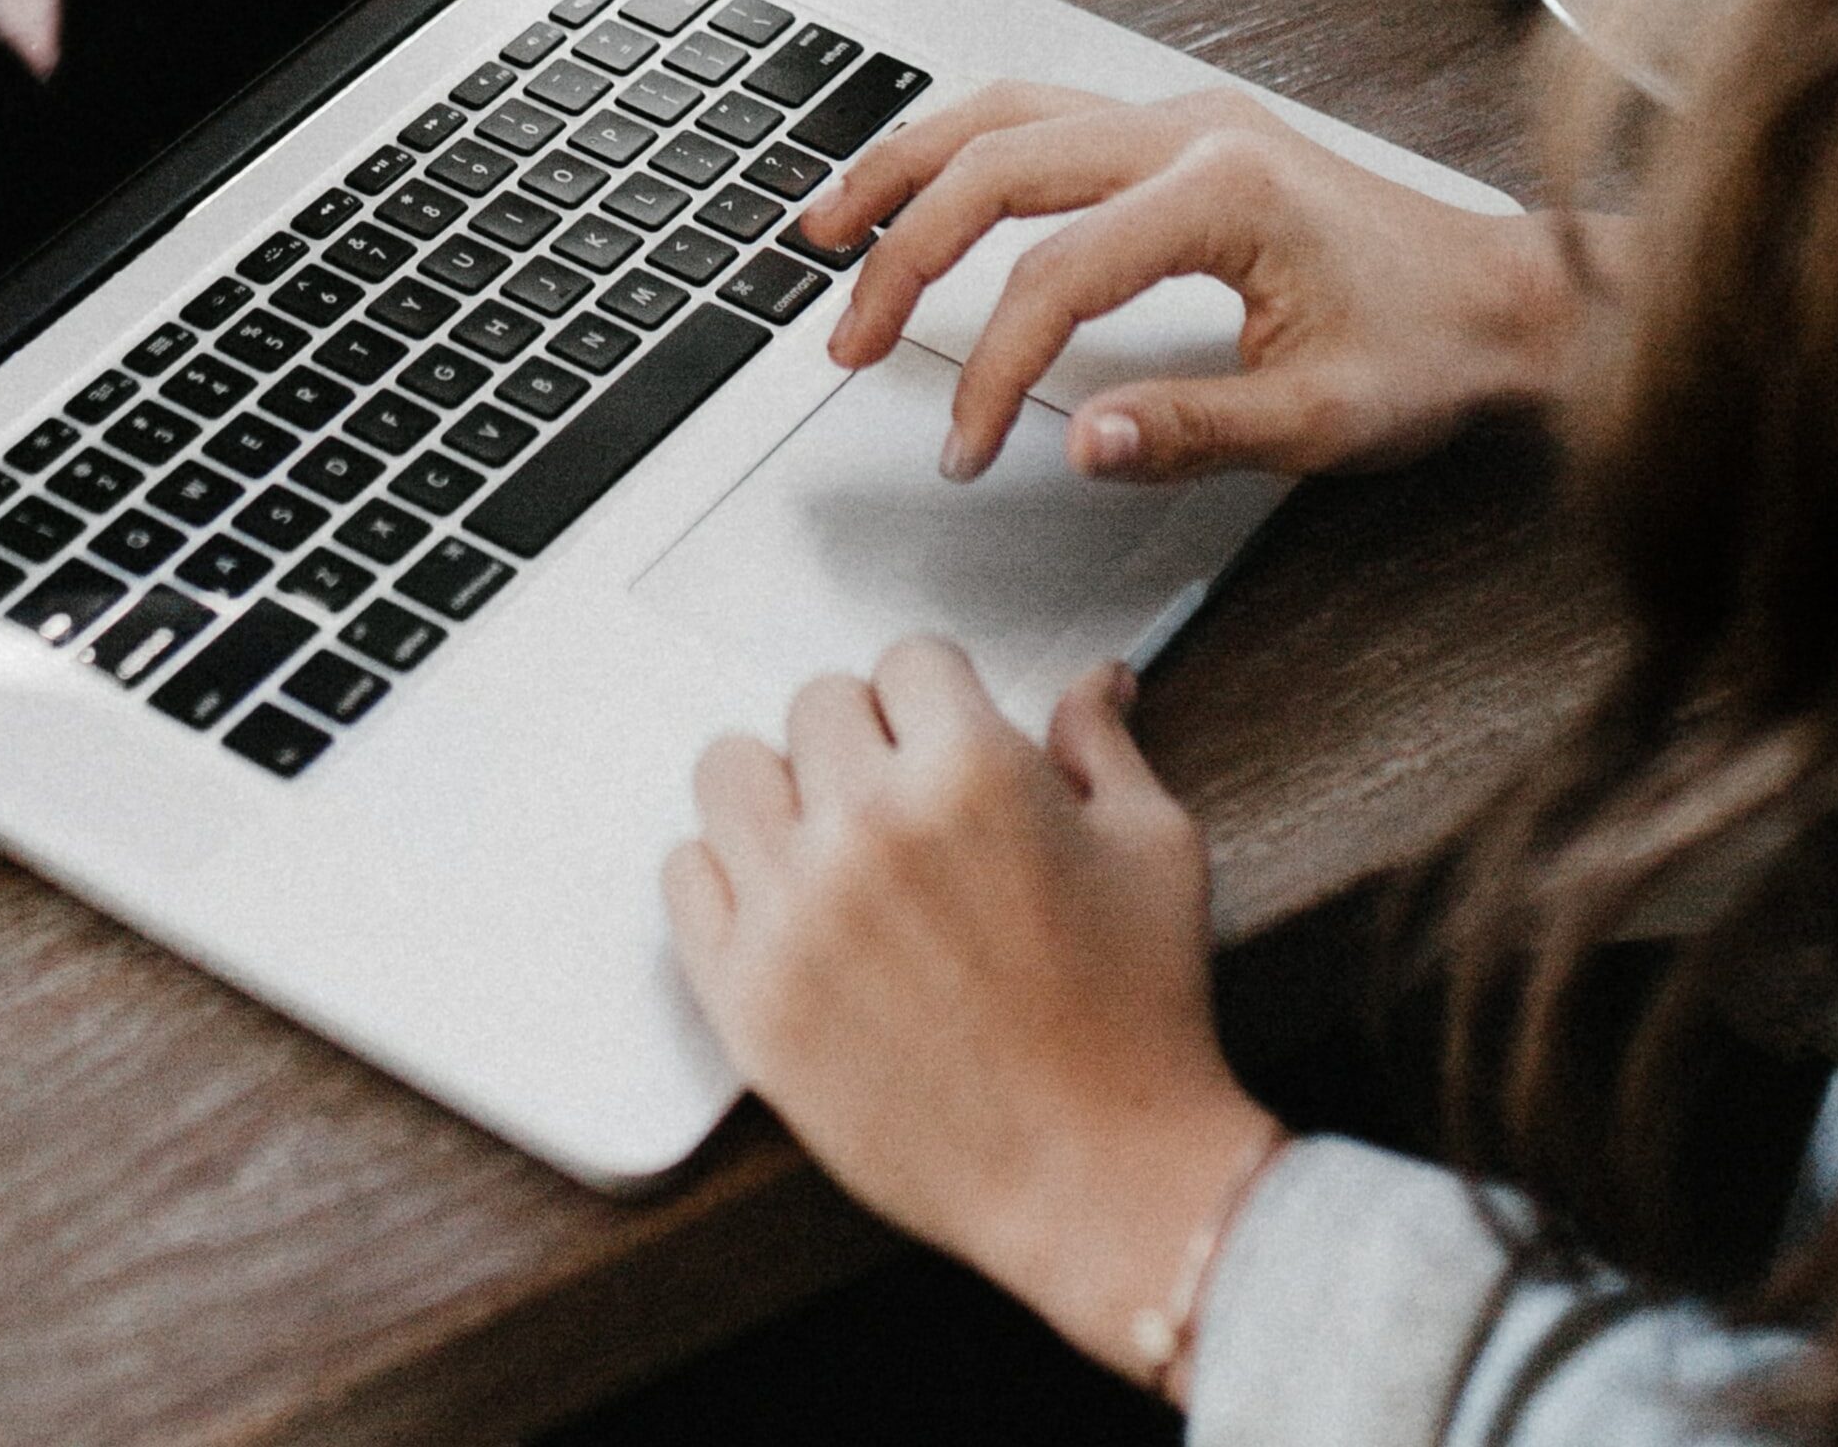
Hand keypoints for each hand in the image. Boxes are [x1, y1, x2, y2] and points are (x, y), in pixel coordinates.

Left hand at [663, 639, 1284, 1385]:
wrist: (1099, 1180)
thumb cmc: (1138, 1022)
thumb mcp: (1154, 850)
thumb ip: (1101, 745)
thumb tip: (1094, 681)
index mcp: (969, 772)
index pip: (909, 658)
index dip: (940, 699)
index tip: (946, 736)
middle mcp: (867, 826)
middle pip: (816, 705)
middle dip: (867, 739)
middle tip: (903, 801)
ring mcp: (794, 911)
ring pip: (729, 770)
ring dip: (781, 792)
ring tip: (830, 841)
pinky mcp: (746, 994)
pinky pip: (684, 875)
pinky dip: (727, 876)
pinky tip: (785, 903)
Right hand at [802, 81, 1596, 484]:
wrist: (1511, 296)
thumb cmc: (1434, 350)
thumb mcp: (1322, 420)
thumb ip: (1192, 429)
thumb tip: (1078, 441)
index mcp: (1224, 191)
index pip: (1055, 275)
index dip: (991, 368)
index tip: (965, 446)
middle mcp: (1191, 130)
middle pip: (998, 164)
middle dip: (904, 254)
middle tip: (847, 339)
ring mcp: (1183, 117)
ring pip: (1005, 113)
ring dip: (908, 168)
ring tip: (828, 228)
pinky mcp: (1182, 131)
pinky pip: (1041, 114)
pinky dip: (963, 149)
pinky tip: (922, 188)